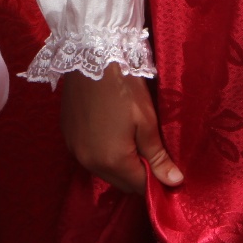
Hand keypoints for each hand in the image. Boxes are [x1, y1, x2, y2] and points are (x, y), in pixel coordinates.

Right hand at [59, 67, 182, 193]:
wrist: (90, 56)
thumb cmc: (124, 88)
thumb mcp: (146, 121)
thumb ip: (157, 156)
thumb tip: (175, 182)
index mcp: (112, 160)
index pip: (139, 187)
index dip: (157, 181)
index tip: (167, 170)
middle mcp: (89, 161)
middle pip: (120, 182)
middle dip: (137, 175)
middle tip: (151, 154)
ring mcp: (74, 149)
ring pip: (102, 170)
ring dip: (118, 165)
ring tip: (131, 141)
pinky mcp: (67, 135)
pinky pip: (88, 155)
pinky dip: (101, 152)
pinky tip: (110, 132)